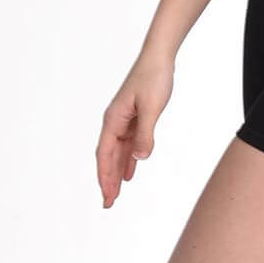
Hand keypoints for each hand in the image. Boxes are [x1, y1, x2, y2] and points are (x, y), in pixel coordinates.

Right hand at [96, 53, 174, 207]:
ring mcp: (124, 120)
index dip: (104, 177)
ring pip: (117, 153)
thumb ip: (145, 134)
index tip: (107, 196)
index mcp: (113, 119)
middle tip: (108, 204)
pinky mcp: (134, 118)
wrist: (159, 58)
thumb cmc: (154, 78)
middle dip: (107, 180)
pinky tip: (130, 173)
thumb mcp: (152, 108)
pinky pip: (128, 144)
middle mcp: (115, 121)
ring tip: (116, 194)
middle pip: (107, 157)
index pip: (105, 154)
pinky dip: (128, 160)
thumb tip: (140, 158)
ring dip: (116, 173)